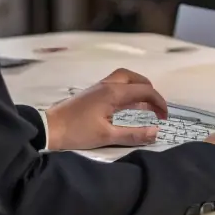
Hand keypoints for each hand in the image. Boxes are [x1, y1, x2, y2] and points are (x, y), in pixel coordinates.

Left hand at [45, 69, 167, 151]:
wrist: (50, 127)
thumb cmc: (77, 132)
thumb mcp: (107, 137)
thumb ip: (133, 134)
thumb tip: (156, 132)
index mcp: (113, 93)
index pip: (144, 90)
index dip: (159, 102)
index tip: (165, 117)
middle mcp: (107, 85)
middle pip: (134, 78)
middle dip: (149, 90)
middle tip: (156, 107)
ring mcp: (99, 87)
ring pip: (124, 79)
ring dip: (138, 88)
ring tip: (145, 105)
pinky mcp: (93, 93)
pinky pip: (116, 85)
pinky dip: (127, 91)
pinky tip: (127, 106)